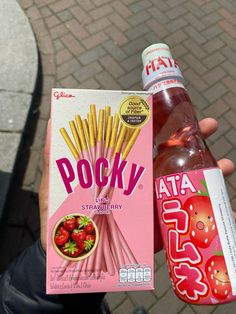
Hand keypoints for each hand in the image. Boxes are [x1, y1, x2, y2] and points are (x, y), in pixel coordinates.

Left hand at [38, 119, 234, 252]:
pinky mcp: (161, 221)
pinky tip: (222, 195)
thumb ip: (55, 156)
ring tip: (224, 162)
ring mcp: (153, 198)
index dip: (160, 119)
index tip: (176, 105)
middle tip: (208, 125)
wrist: (74, 256)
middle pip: (170, 151)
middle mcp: (140, 177)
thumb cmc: (64, 217)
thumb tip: (54, 121)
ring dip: (207, 166)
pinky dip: (207, 201)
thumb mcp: (57, 183)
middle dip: (192, 136)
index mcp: (120, 164)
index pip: (143, 135)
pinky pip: (187, 209)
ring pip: (184, 177)